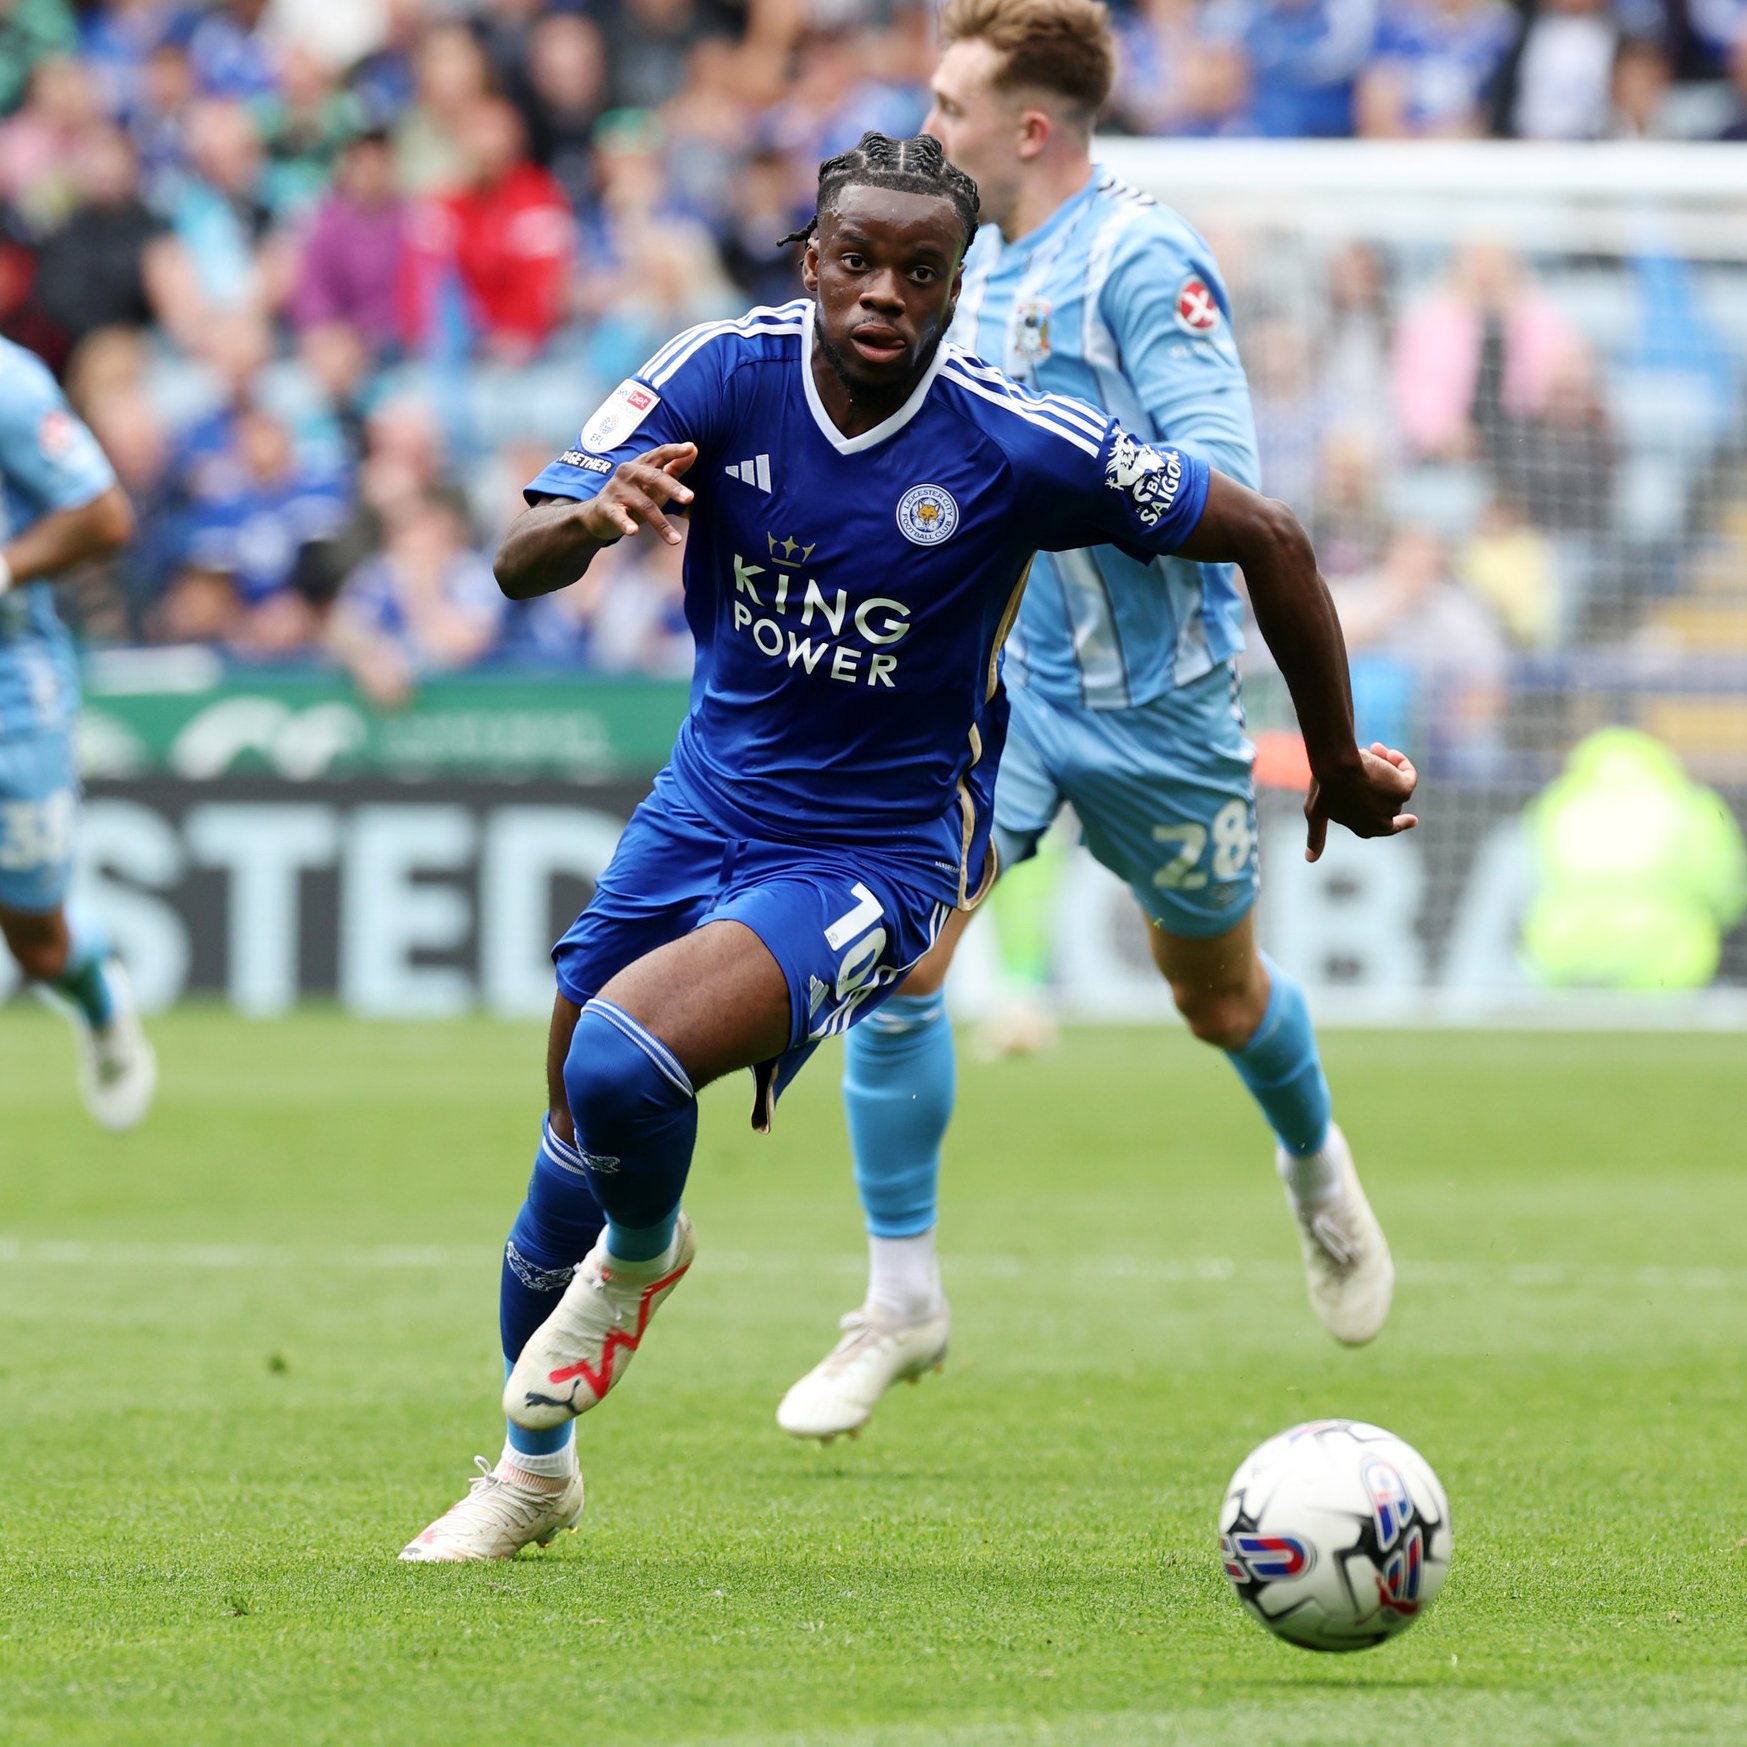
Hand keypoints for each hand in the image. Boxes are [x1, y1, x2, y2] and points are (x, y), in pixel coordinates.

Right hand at [577, 442, 697, 547]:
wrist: (599, 514)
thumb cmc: (635, 495)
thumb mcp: (655, 482)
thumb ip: (675, 467)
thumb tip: (694, 449)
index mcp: (643, 464)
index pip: (660, 454)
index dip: (675, 451)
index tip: (691, 448)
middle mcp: (629, 472)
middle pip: (654, 478)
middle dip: (673, 487)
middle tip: (690, 498)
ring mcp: (617, 489)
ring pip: (644, 505)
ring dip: (661, 524)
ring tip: (675, 540)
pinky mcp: (607, 507)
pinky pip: (618, 515)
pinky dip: (625, 523)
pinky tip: (634, 531)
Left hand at [1304, 742, 1417, 862]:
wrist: (1337, 769)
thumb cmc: (1324, 789)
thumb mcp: (1316, 813)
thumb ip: (1317, 836)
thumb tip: (1310, 860)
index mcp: (1365, 828)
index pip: (1387, 829)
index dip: (1400, 824)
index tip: (1413, 820)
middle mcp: (1382, 822)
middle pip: (1385, 797)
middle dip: (1378, 779)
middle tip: (1367, 757)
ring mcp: (1394, 807)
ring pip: (1394, 783)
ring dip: (1386, 766)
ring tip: (1370, 751)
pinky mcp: (1404, 791)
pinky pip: (1409, 775)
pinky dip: (1402, 763)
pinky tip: (1388, 752)